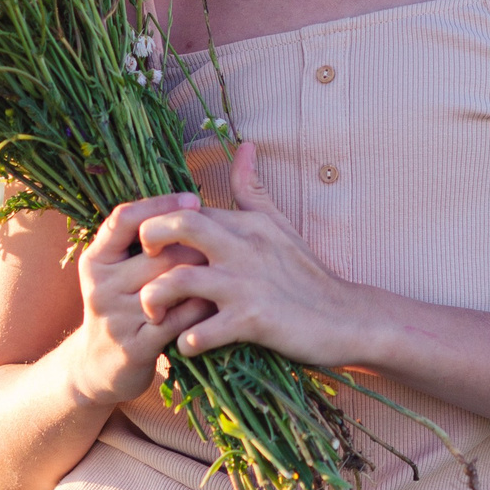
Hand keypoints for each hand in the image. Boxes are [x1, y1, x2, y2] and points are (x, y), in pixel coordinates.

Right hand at [63, 193, 215, 409]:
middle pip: (157, 252)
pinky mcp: (135, 347)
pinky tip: (221, 304)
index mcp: (97, 258)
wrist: (99, 366)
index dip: (160, 205)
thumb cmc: (122, 305)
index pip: (124, 219)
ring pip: (171, 286)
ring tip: (229, 267)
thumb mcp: (117, 268)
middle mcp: (101, 285)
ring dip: (205, 276)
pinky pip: (178, 321)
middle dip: (196, 244)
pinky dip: (202, 310)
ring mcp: (116, 318)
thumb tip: (189, 199)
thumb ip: (141, 237)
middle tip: (227, 239)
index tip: (194, 199)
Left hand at [133, 143, 366, 365]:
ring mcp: (246, 283)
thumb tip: (244, 145)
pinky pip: (202, 331)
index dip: (156, 223)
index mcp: (244, 223)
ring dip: (156, 300)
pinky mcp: (253, 320)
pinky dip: (186, 341)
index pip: (185, 208)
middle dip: (148, 242)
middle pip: (178, 225)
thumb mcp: (278, 224)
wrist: (347, 318)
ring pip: (179, 280)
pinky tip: (186, 345)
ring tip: (155, 316)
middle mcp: (242, 246)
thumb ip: (252, 188)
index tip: (145, 247)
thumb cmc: (305, 273)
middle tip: (142, 269)